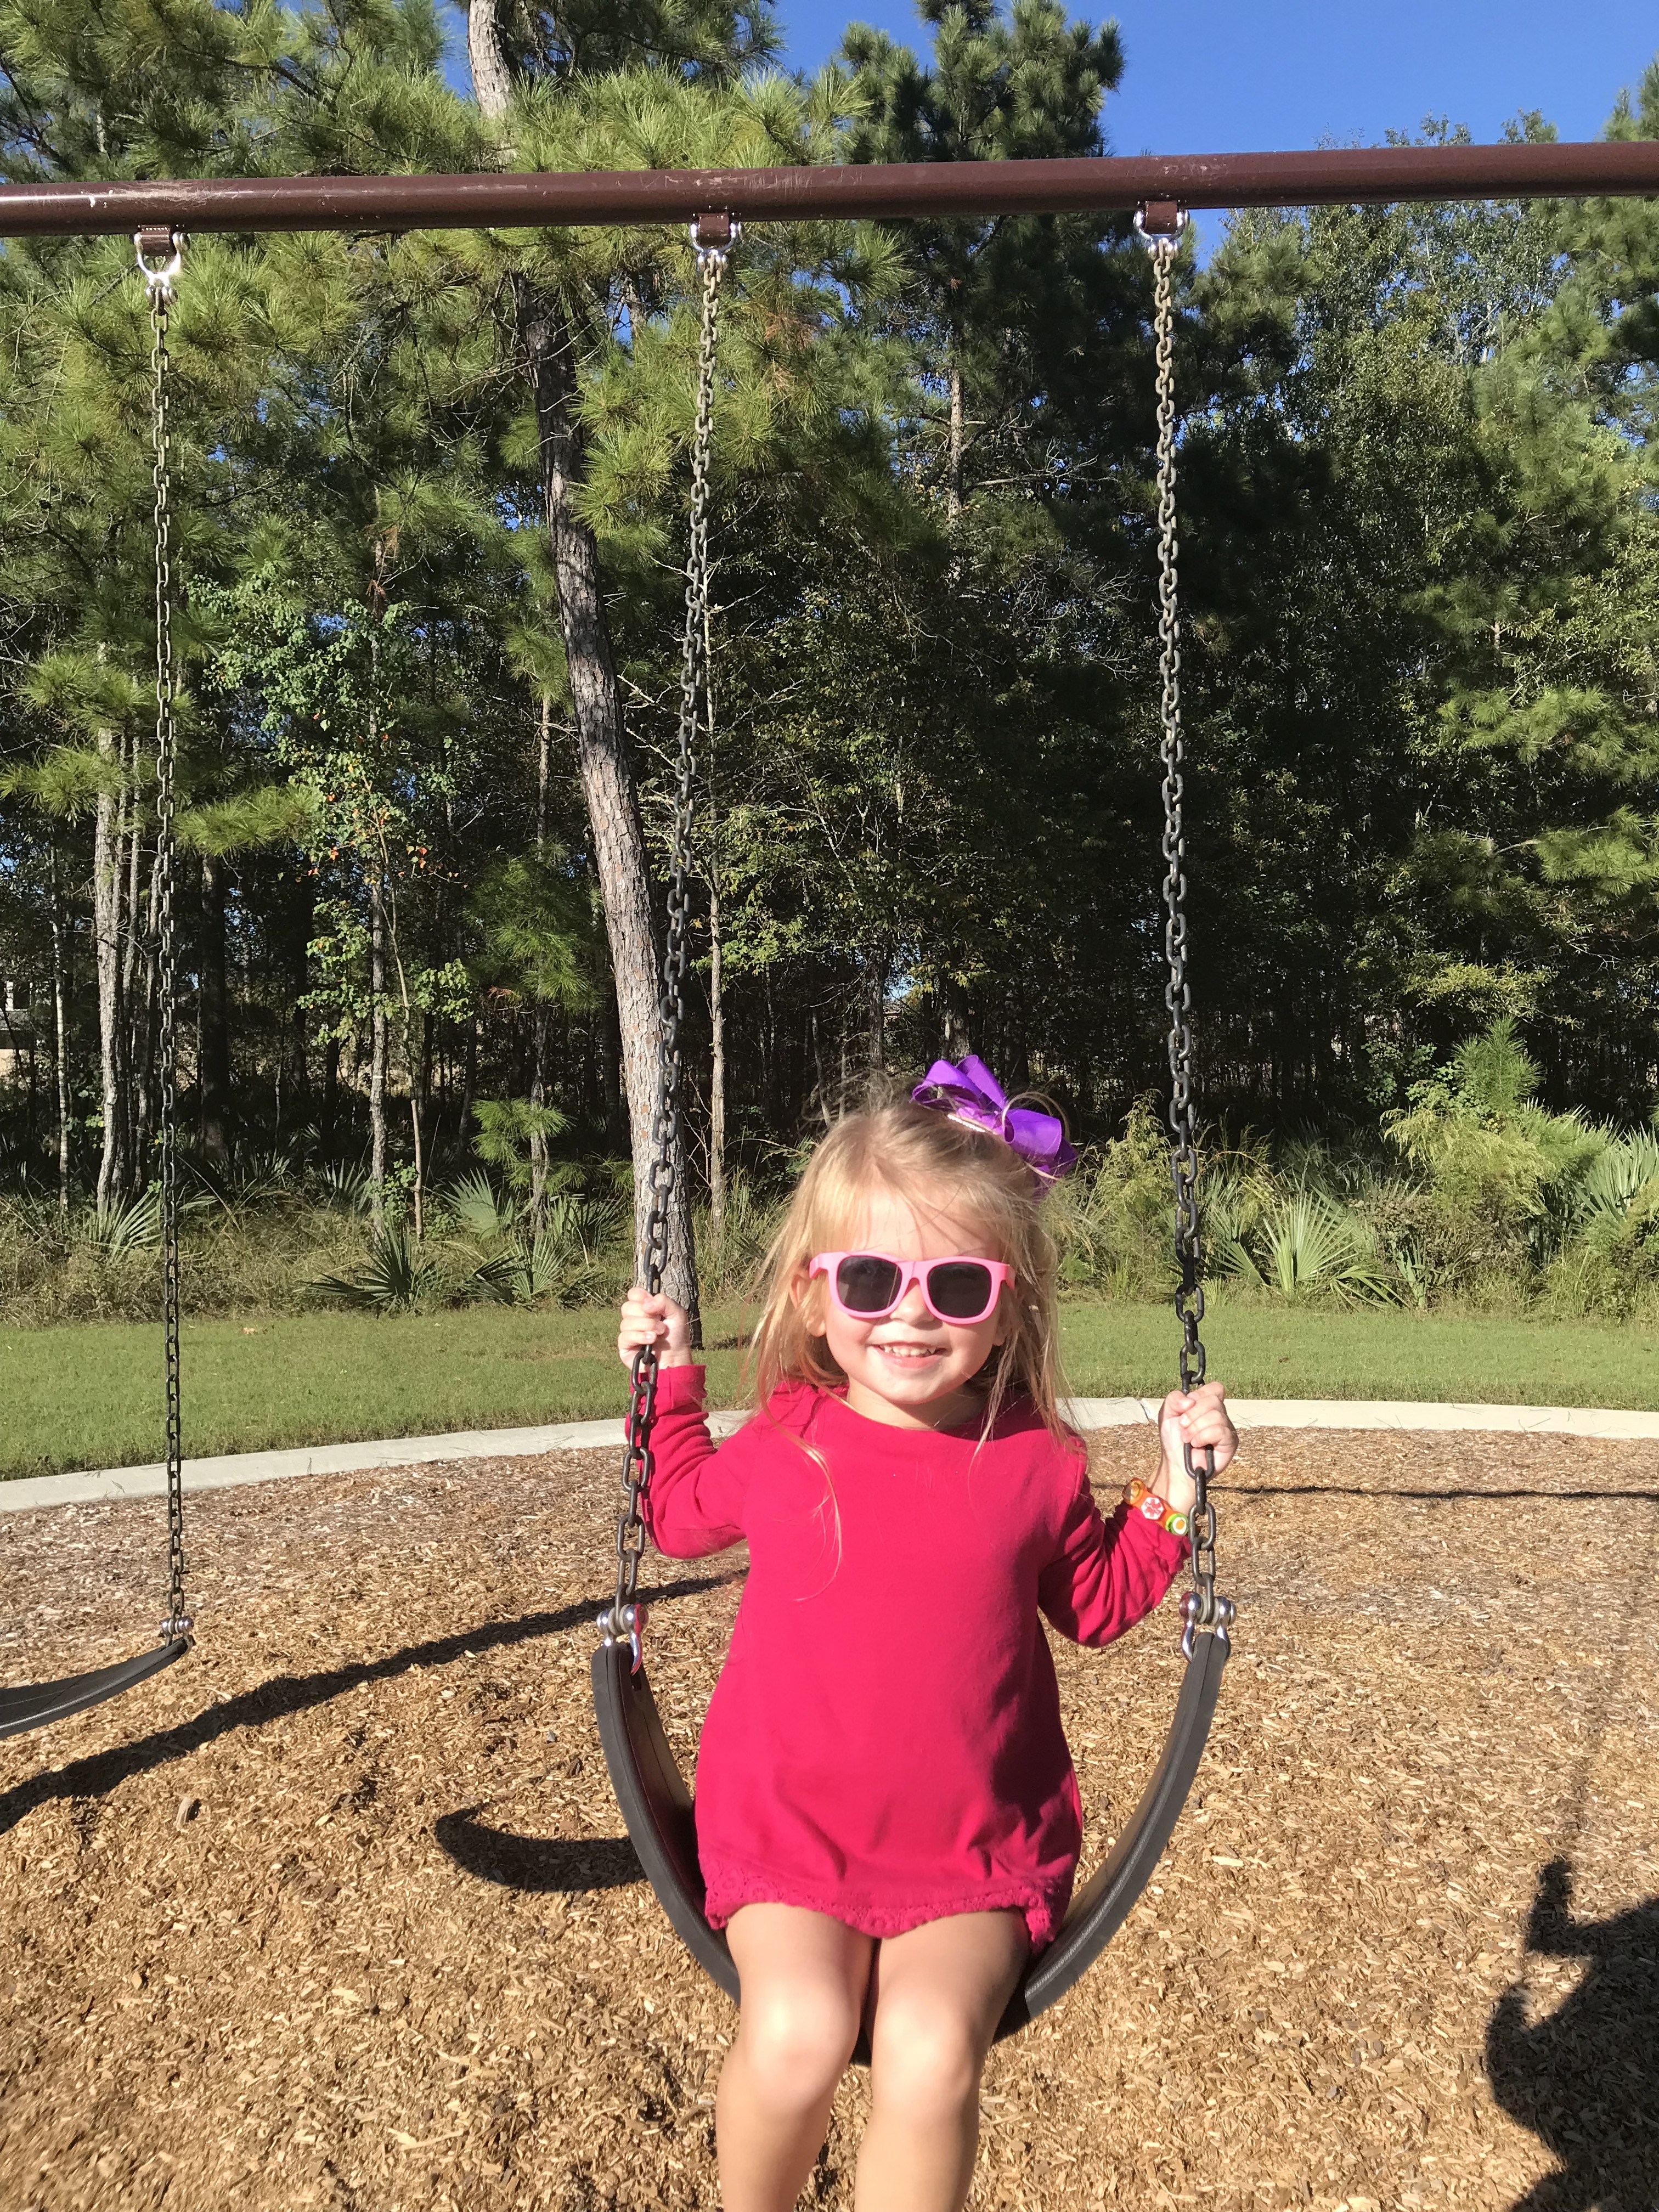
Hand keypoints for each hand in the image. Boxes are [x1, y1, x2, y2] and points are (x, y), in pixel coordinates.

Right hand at [617, 1286, 693, 1369]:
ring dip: (646, 1327)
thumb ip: (664, 1301)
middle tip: (661, 1324)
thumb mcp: (677, 1313)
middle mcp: (635, 1318)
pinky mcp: (625, 1346)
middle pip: (627, 1307)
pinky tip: (651, 1341)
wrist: (675, 1359)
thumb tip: (646, 1304)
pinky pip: (625, 1336)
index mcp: (645, 1308)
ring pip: (626, 1322)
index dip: (639, 1296)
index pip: (633, 1294)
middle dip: (646, 1315)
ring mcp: (629, 1332)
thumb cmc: (676, 1337)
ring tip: (658, 1334)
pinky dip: (640, 1337)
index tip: (650, 1305)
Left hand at [1155, 1383, 1236, 1512]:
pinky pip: (1220, 1431)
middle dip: (1192, 1414)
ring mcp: (1227, 1428)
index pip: (1215, 1388)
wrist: (1175, 1464)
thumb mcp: (1166, 1414)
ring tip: (1188, 1439)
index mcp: (1207, 1405)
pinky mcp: (1230, 1442)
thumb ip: (1174, 1398)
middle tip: (1183, 1426)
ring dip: (1195, 1428)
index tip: (1186, 1407)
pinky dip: (1203, 1437)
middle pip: (1213, 1400)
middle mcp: (1219, 1414)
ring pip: (1216, 1416)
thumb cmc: (1173, 1440)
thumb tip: (1190, 1400)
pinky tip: (1196, 1444)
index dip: (1200, 1395)